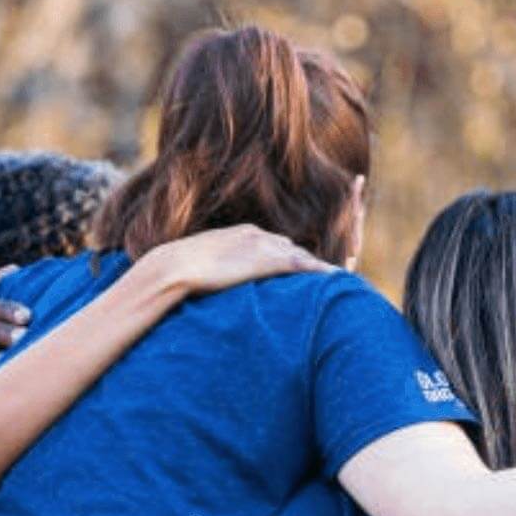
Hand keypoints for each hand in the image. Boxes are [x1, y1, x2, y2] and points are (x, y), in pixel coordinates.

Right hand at [137, 224, 336, 297]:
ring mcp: (265, 246)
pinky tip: (337, 280)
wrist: (175, 267)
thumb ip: (224, 266)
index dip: (293, 259)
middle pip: (295, 249)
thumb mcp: (207, 263)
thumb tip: (224, 280)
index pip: (278, 246)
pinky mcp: (268, 260)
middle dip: (311, 263)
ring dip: (319, 269)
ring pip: (302, 256)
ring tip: (340, 282)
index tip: (303, 270)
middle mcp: (260, 235)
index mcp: (245, 233)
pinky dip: (321, 272)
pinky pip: (303, 265)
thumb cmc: (181, 269)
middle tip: (331, 277)